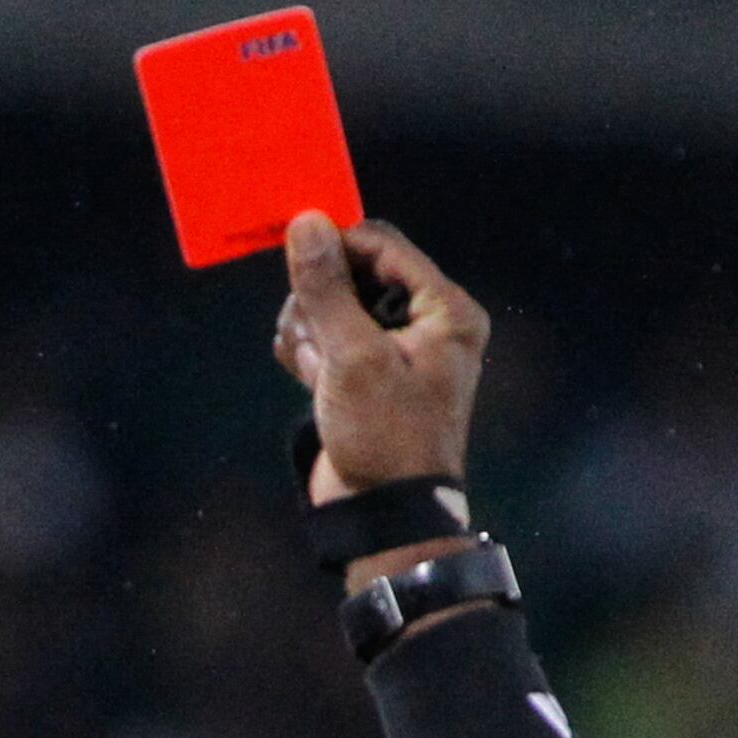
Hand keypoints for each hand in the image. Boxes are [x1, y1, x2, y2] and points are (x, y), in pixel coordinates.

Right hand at [272, 213, 487, 503]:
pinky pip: (325, 340)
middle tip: (308, 330)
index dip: (338, 245)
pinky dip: (308, 353)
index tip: (294, 252)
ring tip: (311, 365)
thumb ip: (328, 288)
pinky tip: (306, 377)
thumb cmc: (384, 434)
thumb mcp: (354, 357)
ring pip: (333, 307)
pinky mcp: (361, 377)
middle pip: (355, 274)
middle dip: (321, 298)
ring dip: (309, 329)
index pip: (384, 246)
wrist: (383, 514)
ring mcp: (390, 351)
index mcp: (444, 310)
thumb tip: (306, 222)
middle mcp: (424, 323)